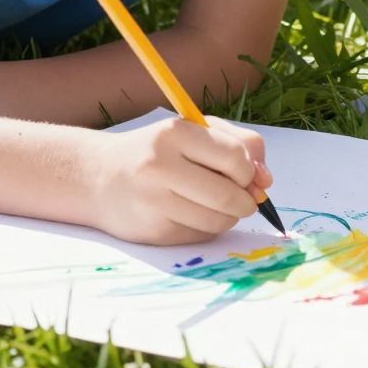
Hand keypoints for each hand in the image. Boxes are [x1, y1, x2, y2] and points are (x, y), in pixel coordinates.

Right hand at [90, 114, 273, 243]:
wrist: (100, 177)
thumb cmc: (157, 150)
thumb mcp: (194, 130)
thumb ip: (237, 143)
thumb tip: (266, 180)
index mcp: (174, 133)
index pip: (234, 157)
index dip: (249, 170)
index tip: (245, 174)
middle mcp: (161, 167)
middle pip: (229, 195)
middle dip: (246, 200)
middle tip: (244, 198)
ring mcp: (154, 203)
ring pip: (218, 221)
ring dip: (230, 217)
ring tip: (218, 205)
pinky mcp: (154, 232)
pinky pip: (201, 236)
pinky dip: (209, 228)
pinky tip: (194, 214)